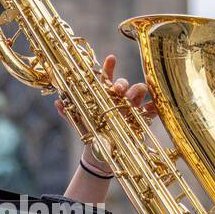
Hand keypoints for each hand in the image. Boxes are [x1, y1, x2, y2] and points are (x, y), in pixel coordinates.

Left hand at [56, 54, 156, 173]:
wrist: (99, 155)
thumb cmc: (90, 134)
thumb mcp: (79, 123)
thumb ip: (69, 112)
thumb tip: (57, 102)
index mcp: (104, 95)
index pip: (107, 78)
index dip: (109, 67)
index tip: (111, 58)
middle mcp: (119, 99)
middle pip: (124, 84)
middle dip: (122, 83)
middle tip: (118, 89)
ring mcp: (131, 108)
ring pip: (138, 92)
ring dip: (137, 91)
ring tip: (133, 98)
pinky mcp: (141, 120)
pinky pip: (151, 111)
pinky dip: (155, 107)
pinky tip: (156, 106)